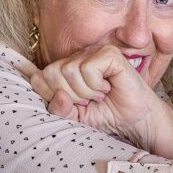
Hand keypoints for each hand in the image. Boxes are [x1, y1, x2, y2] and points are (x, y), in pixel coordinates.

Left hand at [28, 45, 165, 145]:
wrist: (134, 120)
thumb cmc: (106, 115)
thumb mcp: (75, 117)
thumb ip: (59, 109)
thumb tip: (58, 95)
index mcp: (65, 68)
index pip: (39, 77)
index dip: (52, 97)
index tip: (74, 105)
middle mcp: (77, 57)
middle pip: (51, 72)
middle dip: (69, 95)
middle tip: (88, 100)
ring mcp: (93, 53)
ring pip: (68, 70)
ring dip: (84, 92)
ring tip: (98, 95)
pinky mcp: (109, 54)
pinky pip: (87, 68)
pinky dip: (95, 85)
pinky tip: (107, 87)